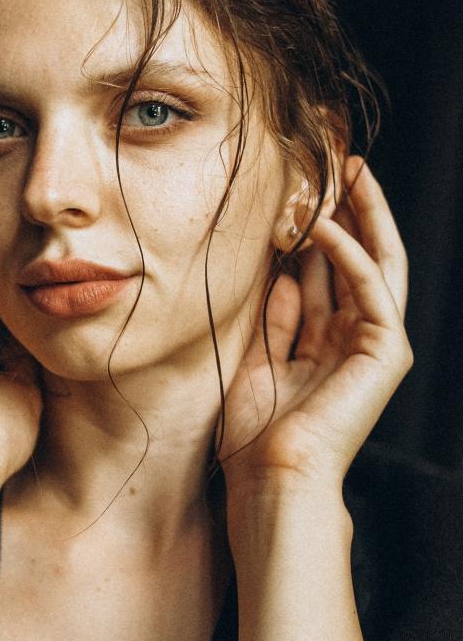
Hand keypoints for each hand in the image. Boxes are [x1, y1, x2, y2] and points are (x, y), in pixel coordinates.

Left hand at [221, 158, 410, 495]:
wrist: (272, 478)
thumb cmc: (256, 434)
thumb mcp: (257, 359)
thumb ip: (276, 318)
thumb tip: (284, 273)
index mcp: (328, 344)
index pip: (332, 271)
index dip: (323, 228)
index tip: (306, 189)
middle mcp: (356, 340)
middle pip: (363, 258)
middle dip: (355, 210)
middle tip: (343, 162)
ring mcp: (375, 344)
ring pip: (379, 261)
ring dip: (364, 215)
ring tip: (349, 171)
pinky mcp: (385, 350)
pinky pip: (371, 287)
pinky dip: (351, 253)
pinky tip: (326, 225)